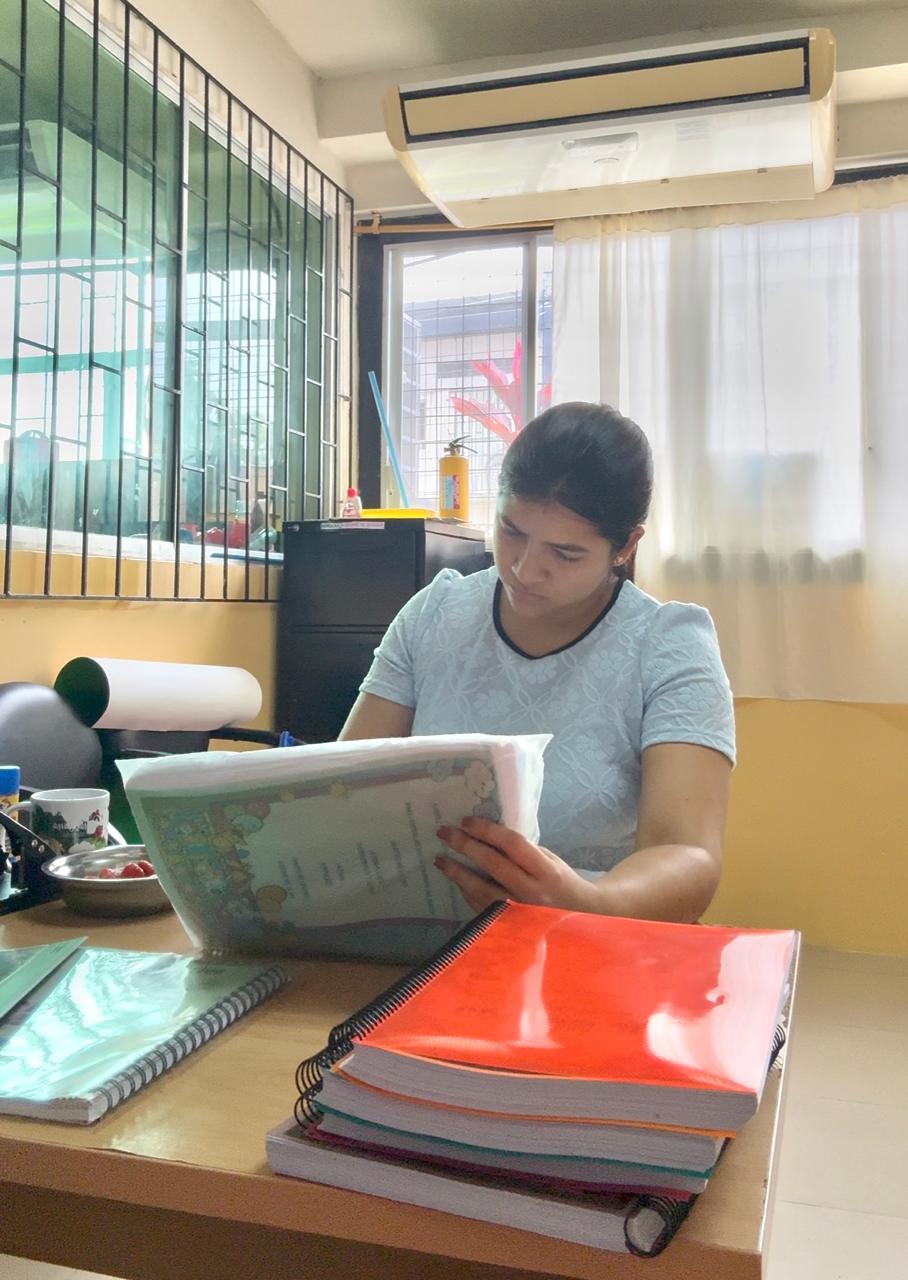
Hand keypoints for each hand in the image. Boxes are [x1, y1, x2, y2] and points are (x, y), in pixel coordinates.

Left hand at [435, 817, 601, 914]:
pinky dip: (466, 891)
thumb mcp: (549, 861)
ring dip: (457, 872)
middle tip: (445, 833)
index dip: (488, 831)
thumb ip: (523, 851)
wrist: (579, 918)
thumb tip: (488, 835)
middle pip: (492, 864)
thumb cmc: (560, 882)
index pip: (513, 845)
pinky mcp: (509, 926)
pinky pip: (481, 907)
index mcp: (545, 871)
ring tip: (440, 859)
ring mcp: (519, 912)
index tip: (467, 821)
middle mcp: (532, 892)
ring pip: (481, 889)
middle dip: (466, 846)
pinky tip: (456, 879)